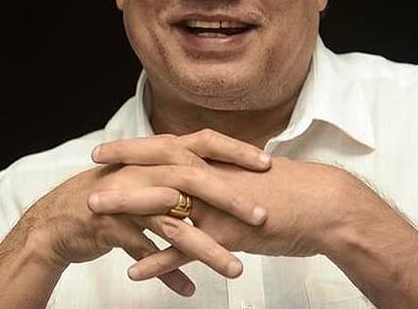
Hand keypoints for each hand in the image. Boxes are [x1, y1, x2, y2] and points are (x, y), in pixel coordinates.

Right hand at [24, 130, 270, 295]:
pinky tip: (187, 291)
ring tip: (234, 269)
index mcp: (159, 153)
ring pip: (175, 224)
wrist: (63, 217)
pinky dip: (167, 273)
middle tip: (261, 218)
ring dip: (206, 249)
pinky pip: (147, 253)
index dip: (236, 150)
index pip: (204, 142)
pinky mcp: (114, 227)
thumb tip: (222, 169)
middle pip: (195, 180)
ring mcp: (129, 198)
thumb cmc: (115, 193)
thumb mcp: (149, 173)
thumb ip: (181, 168)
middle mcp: (147, 170)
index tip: (268, 163)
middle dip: (231, 199)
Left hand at [92, 145, 358, 279]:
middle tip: (91, 168)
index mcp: (220, 161)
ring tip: (94, 214)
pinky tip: (135, 269)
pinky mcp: (230, 232)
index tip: (110, 148)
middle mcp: (215, 176)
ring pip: (166, 203)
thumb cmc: (293, 191)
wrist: (325, 206)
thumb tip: (210, 175)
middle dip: (123, 166)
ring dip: (128, 208)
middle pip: (159, 167)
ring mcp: (220, 203)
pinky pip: (188, 247)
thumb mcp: (253, 177)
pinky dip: (159, 258)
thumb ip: (227, 175)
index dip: (138, 147)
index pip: (171, 147)